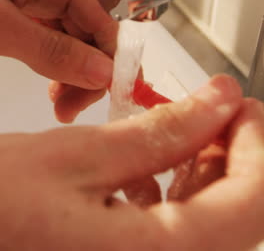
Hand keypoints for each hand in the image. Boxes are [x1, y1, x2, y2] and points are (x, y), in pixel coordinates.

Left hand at [0, 0, 117, 120]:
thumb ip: (52, 52)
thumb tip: (102, 73)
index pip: (105, 17)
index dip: (114, 59)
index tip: (111, 96)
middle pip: (93, 28)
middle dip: (89, 71)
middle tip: (70, 109)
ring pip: (76, 36)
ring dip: (73, 72)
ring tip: (60, 103)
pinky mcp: (26, 4)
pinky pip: (55, 36)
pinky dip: (56, 63)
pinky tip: (51, 84)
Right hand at [1, 75, 262, 250]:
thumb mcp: (81, 158)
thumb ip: (162, 133)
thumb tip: (220, 102)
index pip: (251, 204)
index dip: (256, 144)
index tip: (240, 105)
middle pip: (236, 212)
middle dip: (231, 150)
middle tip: (211, 108)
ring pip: (209, 219)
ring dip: (205, 166)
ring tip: (180, 127)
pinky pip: (177, 229)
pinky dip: (176, 187)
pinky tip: (148, 163)